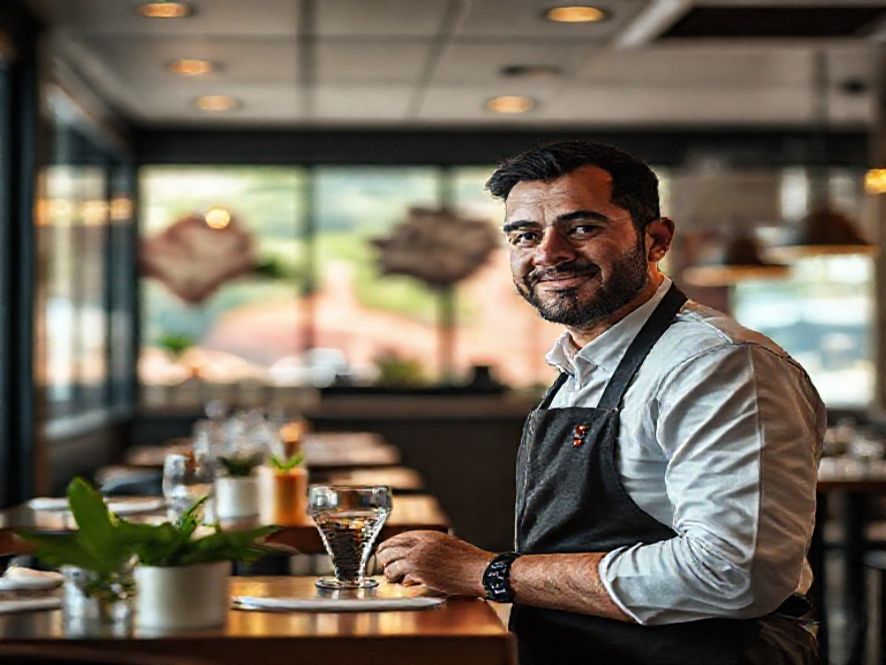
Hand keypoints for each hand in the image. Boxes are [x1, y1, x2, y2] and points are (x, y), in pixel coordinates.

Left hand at [376, 531, 494, 595]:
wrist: (478, 571)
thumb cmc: (468, 561)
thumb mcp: (448, 545)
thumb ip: (429, 548)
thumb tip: (416, 556)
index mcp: (428, 535)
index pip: (400, 537)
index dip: (389, 545)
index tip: (384, 550)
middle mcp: (420, 544)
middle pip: (390, 548)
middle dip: (383, 557)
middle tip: (384, 564)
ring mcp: (418, 558)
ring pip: (390, 563)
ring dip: (389, 571)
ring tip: (393, 576)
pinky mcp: (419, 573)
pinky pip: (400, 576)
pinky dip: (399, 581)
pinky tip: (404, 583)